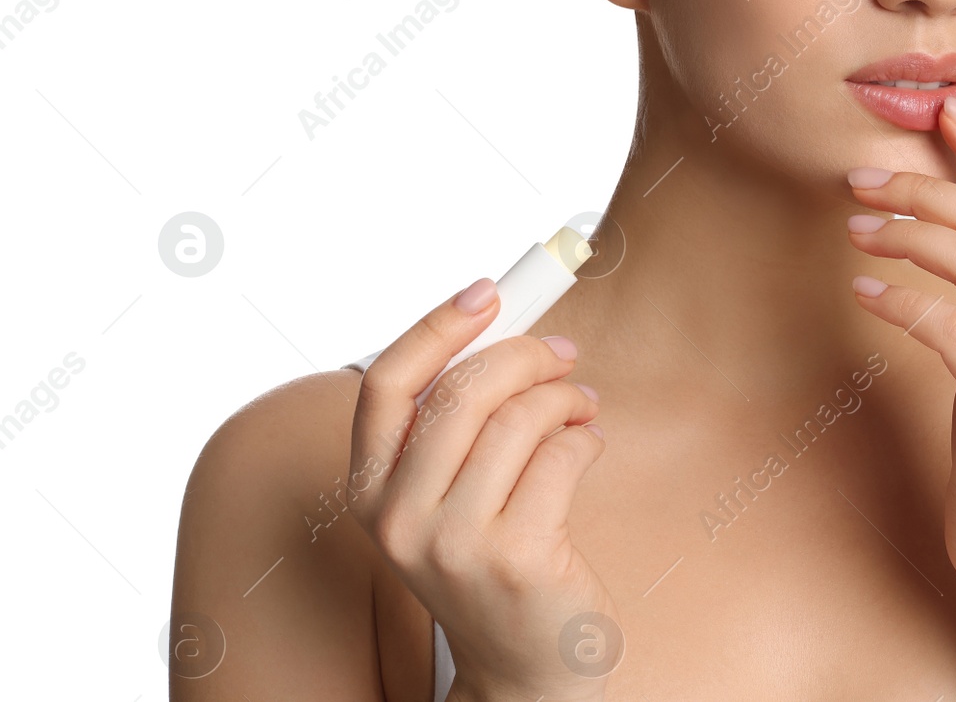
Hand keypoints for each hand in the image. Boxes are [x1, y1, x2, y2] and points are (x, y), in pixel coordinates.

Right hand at [346, 282, 619, 701]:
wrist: (526, 665)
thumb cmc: (492, 555)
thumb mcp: (448, 492)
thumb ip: (455, 420)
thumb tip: (502, 322)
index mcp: (368, 492)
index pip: (386, 383)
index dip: (437, 325)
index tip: (488, 291)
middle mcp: (398, 520)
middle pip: (463, 391)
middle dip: (525, 354)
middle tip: (564, 351)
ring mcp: (455, 543)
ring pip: (518, 419)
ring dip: (564, 395)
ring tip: (581, 404)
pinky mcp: (517, 556)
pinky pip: (562, 454)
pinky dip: (586, 436)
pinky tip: (588, 445)